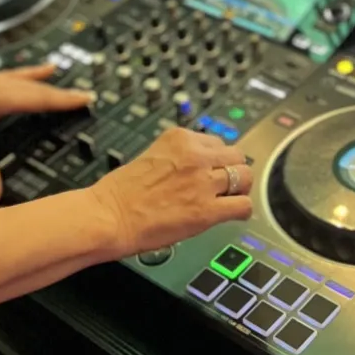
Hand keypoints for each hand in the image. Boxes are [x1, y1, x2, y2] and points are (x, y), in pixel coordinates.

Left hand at [0, 65, 93, 207]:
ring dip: (47, 80)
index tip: (86, 98)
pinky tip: (39, 69)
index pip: (41, 98)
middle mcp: (2, 84)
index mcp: (2, 97)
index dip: (65, 100)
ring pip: (28, 79)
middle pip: (39, 88)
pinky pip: (16, 74)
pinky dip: (31, 72)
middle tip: (86, 94)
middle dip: (62, 92)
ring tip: (63, 73)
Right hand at [88, 127, 253, 259]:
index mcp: (180, 138)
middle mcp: (195, 155)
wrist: (110, 216)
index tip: (213, 169)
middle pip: (236, 155)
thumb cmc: (121, 192)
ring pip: (245, 177)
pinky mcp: (207, 210)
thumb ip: (179, 157)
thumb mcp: (153, 155)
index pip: (216, 142)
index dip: (216, 159)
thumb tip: (197, 167)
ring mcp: (203, 182)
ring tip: (230, 199)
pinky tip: (232, 214)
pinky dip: (242, 210)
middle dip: (233, 170)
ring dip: (240, 188)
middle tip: (226, 184)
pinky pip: (243, 205)